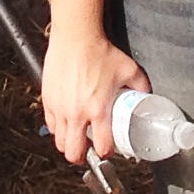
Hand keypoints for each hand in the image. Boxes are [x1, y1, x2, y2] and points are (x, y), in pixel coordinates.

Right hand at [40, 26, 147, 166]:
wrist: (76, 37)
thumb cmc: (99, 51)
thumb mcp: (129, 69)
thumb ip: (140, 85)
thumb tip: (146, 95)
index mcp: (99, 109)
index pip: (103, 146)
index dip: (107, 152)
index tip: (109, 149)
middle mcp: (77, 113)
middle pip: (74, 153)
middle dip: (82, 156)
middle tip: (88, 150)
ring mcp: (60, 108)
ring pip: (59, 142)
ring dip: (68, 143)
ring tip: (76, 137)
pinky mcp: (48, 100)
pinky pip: (50, 124)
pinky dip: (58, 128)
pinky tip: (66, 121)